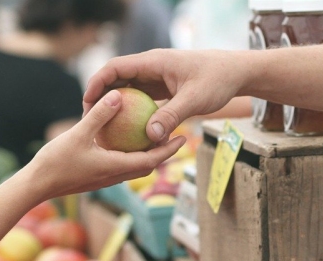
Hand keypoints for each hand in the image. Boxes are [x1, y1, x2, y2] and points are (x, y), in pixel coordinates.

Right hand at [29, 89, 185, 201]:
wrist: (36, 186)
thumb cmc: (56, 162)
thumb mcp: (78, 134)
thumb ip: (99, 115)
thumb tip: (118, 95)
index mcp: (116, 167)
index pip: (152, 160)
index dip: (169, 150)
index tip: (183, 138)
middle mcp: (115, 176)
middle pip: (147, 165)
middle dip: (164, 152)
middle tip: (176, 136)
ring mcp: (105, 178)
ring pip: (134, 166)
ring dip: (148, 154)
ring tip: (155, 136)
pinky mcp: (96, 177)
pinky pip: (120, 165)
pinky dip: (130, 154)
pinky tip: (124, 140)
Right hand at [83, 49, 245, 142]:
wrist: (236, 73)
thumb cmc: (217, 80)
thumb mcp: (194, 100)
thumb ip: (171, 116)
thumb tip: (150, 137)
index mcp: (153, 62)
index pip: (115, 67)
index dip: (97, 83)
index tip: (87, 103)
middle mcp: (151, 67)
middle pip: (117, 79)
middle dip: (101, 97)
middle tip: (89, 120)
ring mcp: (157, 77)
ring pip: (128, 90)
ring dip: (116, 106)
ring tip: (104, 128)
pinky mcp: (163, 88)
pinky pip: (142, 99)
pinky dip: (133, 113)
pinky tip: (128, 132)